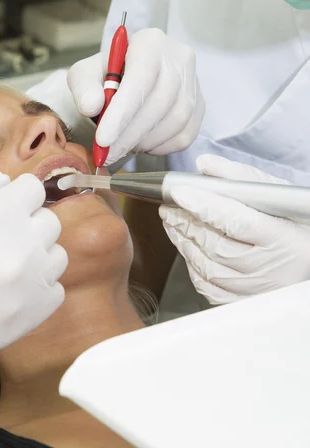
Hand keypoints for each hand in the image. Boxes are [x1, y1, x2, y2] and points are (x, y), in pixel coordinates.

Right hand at [0, 168, 66, 383]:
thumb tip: (3, 182)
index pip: (33, 188)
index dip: (13, 193)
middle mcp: (21, 248)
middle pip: (48, 220)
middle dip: (24, 220)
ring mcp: (29, 287)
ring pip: (55, 255)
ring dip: (34, 253)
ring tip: (1, 262)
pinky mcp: (29, 319)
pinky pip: (54, 290)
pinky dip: (37, 286)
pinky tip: (8, 289)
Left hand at [67, 29, 204, 163]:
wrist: (125, 82)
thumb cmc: (104, 77)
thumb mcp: (84, 76)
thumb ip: (83, 87)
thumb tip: (91, 105)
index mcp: (150, 42)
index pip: (141, 78)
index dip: (122, 112)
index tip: (103, 139)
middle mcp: (179, 58)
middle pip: (160, 102)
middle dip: (129, 134)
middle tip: (106, 154)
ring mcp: (194, 82)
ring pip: (175, 121)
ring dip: (143, 141)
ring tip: (120, 147)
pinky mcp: (199, 106)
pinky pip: (184, 134)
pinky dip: (159, 146)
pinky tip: (140, 143)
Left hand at [159, 155, 309, 304]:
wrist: (305, 260)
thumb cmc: (290, 224)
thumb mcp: (273, 195)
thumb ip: (239, 177)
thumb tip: (204, 165)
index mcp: (281, 237)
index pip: (236, 220)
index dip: (204, 206)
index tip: (179, 192)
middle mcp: (269, 267)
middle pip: (216, 245)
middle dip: (186, 223)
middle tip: (169, 206)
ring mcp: (255, 289)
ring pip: (207, 267)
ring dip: (183, 241)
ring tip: (173, 221)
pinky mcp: (243, 302)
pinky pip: (208, 287)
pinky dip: (192, 265)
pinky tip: (187, 246)